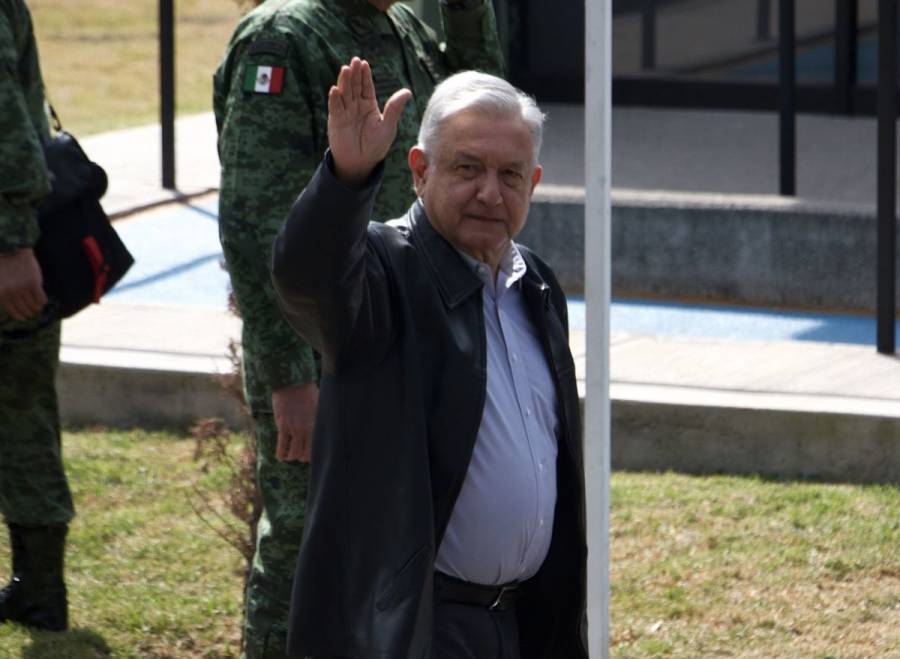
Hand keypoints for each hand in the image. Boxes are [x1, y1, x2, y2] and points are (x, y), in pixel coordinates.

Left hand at [0, 248, 47, 320]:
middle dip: (29, 313)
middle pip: (25, 310)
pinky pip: (41, 299)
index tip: (24, 318)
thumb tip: (4, 313)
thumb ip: (2, 294)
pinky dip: (43, 302)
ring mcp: (22, 288)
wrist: (12, 250)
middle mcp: (11, 293)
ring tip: (38, 307)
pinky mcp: (33, 283)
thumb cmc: (3, 266)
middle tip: (32, 313)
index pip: (14, 312)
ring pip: (34, 306)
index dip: (20, 316)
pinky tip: (42, 300)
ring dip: (37, 308)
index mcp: (1, 294)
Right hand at [272, 382, 318, 462]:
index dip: (314, 454)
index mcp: (317, 425)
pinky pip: (282, 446)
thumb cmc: (307, 392)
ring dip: (291, 457)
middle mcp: (308, 429)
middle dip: (302, 457)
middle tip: (298, 454)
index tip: (310, 453)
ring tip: (288, 456)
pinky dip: (281, 454)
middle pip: (306, 455)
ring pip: (294, 453)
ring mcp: (295, 429)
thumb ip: (319, 419)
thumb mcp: (319, 406)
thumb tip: (322, 426)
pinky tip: (280, 456)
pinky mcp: (283, 426)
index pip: (318, 447)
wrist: (292, 383)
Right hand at [327, 57, 411, 186]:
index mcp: (369, 105)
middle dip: (354, 74)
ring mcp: (345, 112)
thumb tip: (407, 91)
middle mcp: (356, 106)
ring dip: (344, 82)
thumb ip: (394, 108)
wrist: (361, 163)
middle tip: (354, 61)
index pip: (366, 87)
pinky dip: (334, 99)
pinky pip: (335, 108)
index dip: (365, 75)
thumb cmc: (376, 146)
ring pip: (344, 94)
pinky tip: (335, 89)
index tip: (364, 63)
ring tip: (345, 69)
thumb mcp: (387, 126)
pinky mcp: (336, 121)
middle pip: (355, 86)